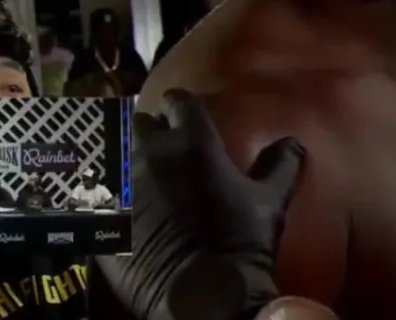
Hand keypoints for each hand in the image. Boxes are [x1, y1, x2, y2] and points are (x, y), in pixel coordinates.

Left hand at [101, 89, 305, 319]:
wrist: (201, 294)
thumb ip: (280, 164)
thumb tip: (292, 142)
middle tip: (166, 148)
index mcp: (191, 141)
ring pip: (118, 156)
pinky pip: (103, 195)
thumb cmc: (240, 240)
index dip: (183, 108)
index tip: (191, 119)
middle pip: (140, 123)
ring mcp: (122, 184)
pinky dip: (115, 198)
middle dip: (152, 131)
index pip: (178, 101)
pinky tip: (128, 212)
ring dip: (130, 162)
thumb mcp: (270, 200)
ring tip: (143, 179)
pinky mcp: (104, 216)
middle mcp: (150, 154)